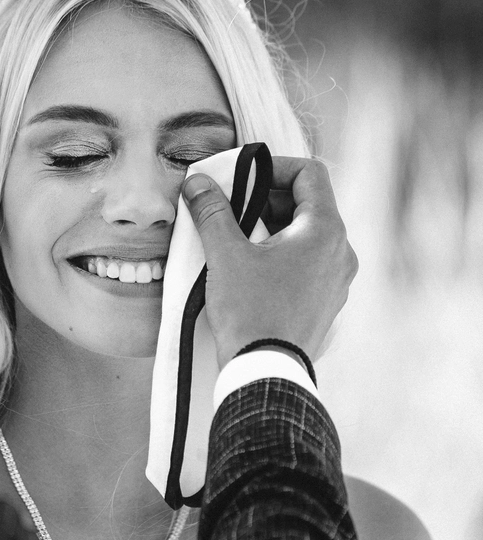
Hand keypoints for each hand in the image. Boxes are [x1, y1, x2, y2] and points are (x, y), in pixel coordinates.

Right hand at [182, 157, 357, 368]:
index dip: (274, 167)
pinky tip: (250, 270)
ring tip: (236, 240)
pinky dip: (281, 254)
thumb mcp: (225, 255)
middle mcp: (341, 251)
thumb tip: (197, 183)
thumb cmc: (250, 311)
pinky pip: (307, 262)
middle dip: (266, 200)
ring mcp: (337, 279)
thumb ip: (212, 212)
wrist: (265, 371)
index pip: (310, 174)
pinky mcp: (326, 301)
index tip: (242, 178)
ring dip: (272, 228)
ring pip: (307, 235)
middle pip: (308, 204)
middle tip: (231, 208)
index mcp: (325, 231)